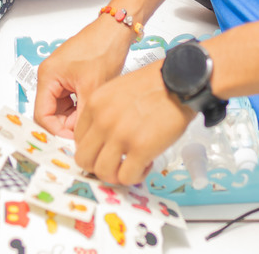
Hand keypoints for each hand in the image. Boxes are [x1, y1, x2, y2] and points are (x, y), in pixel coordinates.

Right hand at [34, 18, 134, 136]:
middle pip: (51, 113)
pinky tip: (95, 110)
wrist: (117, 29)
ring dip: (76, 117)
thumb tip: (79, 139)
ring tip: (94, 119)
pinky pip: (72, 100)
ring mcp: (61, 77)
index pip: (42, 115)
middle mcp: (50, 76)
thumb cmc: (103, 47)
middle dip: (68, 125)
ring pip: (63, 109)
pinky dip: (81, 108)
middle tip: (86, 132)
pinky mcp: (72, 77)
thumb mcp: (93, 87)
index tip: (73, 141)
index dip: (57, 131)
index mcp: (48, 76)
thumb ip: (83, 116)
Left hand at [74, 62, 194, 184]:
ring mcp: (120, 135)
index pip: (78, 139)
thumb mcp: (117, 90)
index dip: (92, 149)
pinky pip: (127, 177)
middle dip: (98, 166)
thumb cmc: (155, 84)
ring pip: (102, 172)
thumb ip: (105, 112)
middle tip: (115, 163)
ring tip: (132, 166)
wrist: (180, 81)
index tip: (105, 151)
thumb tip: (103, 139)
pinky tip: (146, 165)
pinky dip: (136, 176)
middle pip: (83, 159)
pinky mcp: (141, 148)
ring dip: (117, 174)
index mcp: (95, 104)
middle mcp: (103, 121)